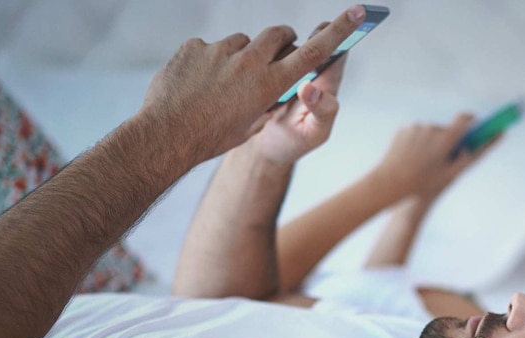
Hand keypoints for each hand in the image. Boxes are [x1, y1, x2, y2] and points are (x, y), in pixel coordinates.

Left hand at [139, 6, 364, 165]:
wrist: (166, 136)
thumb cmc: (211, 138)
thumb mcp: (249, 126)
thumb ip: (264, 100)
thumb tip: (270, 85)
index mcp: (269, 84)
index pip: (312, 52)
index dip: (338, 31)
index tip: (358, 12)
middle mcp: (248, 61)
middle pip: (277, 34)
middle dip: (281, 40)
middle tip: (277, 50)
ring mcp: (219, 51)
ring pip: (239, 44)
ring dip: (238, 58)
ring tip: (220, 85)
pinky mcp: (194, 47)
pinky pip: (208, 50)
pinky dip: (206, 64)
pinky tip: (195, 86)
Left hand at [373, 113, 497, 206]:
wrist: (391, 180)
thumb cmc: (421, 182)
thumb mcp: (447, 176)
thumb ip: (462, 161)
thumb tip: (468, 149)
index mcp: (445, 140)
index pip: (464, 119)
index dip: (470, 118)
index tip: (474, 120)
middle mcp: (432, 129)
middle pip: (445, 129)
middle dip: (445, 140)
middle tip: (441, 156)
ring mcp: (417, 127)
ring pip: (429, 132)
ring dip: (430, 142)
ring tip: (422, 161)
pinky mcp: (405, 129)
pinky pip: (416, 133)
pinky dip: (417, 142)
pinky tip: (411, 157)